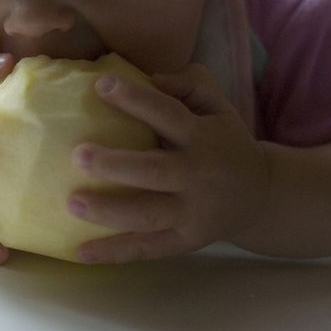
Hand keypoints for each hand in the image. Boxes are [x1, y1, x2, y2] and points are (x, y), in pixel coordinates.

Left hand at [68, 63, 268, 263]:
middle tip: (78, 154)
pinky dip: (114, 252)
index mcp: (203, 137)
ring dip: (108, 211)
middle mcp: (198, 176)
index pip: (168, 114)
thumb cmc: (225, 140)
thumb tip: (150, 78)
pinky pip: (146, 249)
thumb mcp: (218, 105)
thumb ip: (188, 84)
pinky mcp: (184, 241)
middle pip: (155, 171)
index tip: (100, 85)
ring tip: (71, 202)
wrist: (259, 195)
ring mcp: (192, 213)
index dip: (136, 99)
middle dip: (116, 165)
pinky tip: (80, 251)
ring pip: (148, 216)